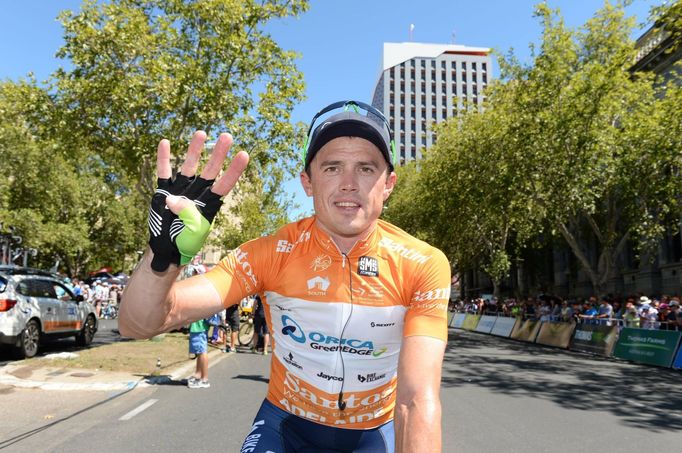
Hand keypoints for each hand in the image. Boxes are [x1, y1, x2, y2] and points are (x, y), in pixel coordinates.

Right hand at [148, 131, 248, 271]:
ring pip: (189, 166)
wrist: (166, 249)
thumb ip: (187, 214)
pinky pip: (164, 172)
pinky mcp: (163, 191)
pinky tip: (165, 142)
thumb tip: (173, 199)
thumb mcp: (193, 232)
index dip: (234, 171)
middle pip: (210, 170)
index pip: (225, 184)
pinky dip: (164, 159)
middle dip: (218, 154)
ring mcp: (181, 189)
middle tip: (227, 136)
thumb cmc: (186, 242)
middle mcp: (198, 193)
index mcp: (210, 204)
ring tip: (202, 133)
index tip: (244, 154)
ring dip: (194, 150)